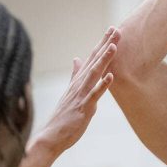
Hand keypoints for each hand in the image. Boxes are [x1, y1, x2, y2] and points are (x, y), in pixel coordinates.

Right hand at [37, 28, 119, 153]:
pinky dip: (102, 86)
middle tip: (116, 29)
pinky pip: (94, 96)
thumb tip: (77, 60)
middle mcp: (79, 85)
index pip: (91, 59)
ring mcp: (81, 96)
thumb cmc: (63, 117)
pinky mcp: (83, 108)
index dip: (102, 44)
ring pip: (94, 74)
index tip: (111, 30)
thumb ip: (75, 75)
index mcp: (78, 82)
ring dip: (104, 60)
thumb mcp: (71, 92)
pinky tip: (111, 76)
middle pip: (94, 61)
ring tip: (114, 46)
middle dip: (105, 45)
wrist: (51, 136)